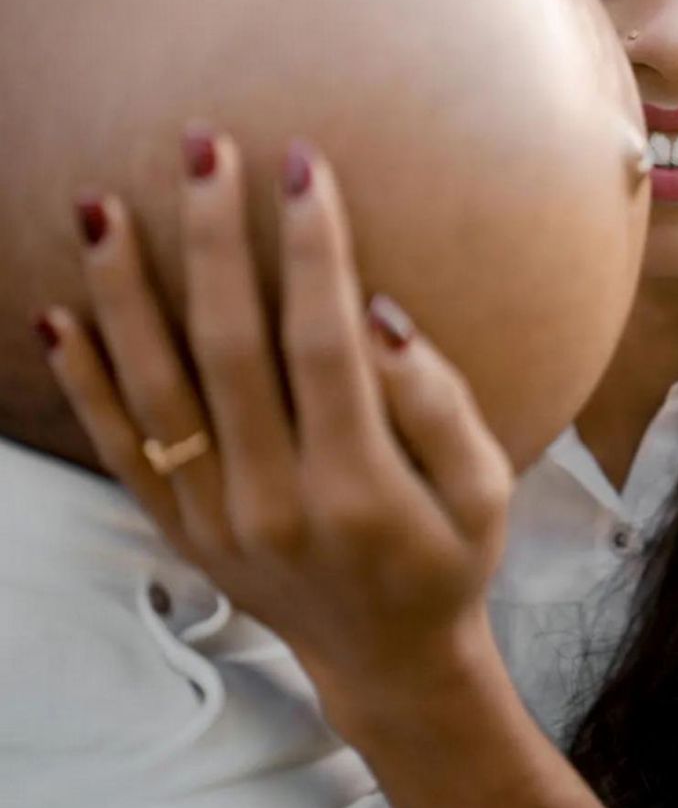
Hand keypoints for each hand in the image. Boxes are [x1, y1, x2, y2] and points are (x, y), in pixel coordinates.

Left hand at [36, 128, 513, 732]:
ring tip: (100, 205)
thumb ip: (438, 406)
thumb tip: (380, 318)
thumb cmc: (448, 562)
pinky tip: (59, 315)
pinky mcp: (181, 530)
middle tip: (201, 147)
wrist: (386, 660)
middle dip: (214, 237)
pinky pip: (119, 450)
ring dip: (124, 292)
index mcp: (359, 486)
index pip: (324, 340)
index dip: (314, 247)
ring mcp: (215, 519)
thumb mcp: (488, 492)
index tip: (302, 164)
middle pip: (229, 345)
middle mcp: (274, 500)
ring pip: (156, 388)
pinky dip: (85, 383)